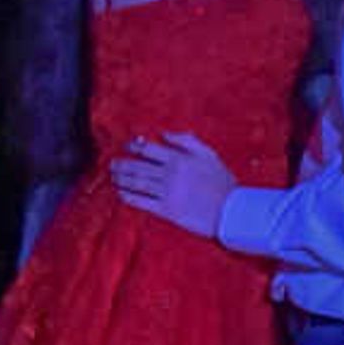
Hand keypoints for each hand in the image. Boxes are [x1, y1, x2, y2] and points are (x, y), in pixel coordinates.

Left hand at [112, 130, 232, 235]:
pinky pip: (143, 202)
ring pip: (138, 183)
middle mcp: (169, 175)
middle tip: (113, 164)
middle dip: (123, 164)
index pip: (149, 150)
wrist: (230, 210)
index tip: (127, 146)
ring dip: (123, 179)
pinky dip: (129, 197)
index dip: (134, 147)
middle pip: (139, 167)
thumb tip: (165, 134)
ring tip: (114, 177)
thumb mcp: (209, 154)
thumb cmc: (222, 183)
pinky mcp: (167, 210)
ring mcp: (166, 193)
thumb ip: (187, 141)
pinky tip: (121, 194)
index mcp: (179, 159)